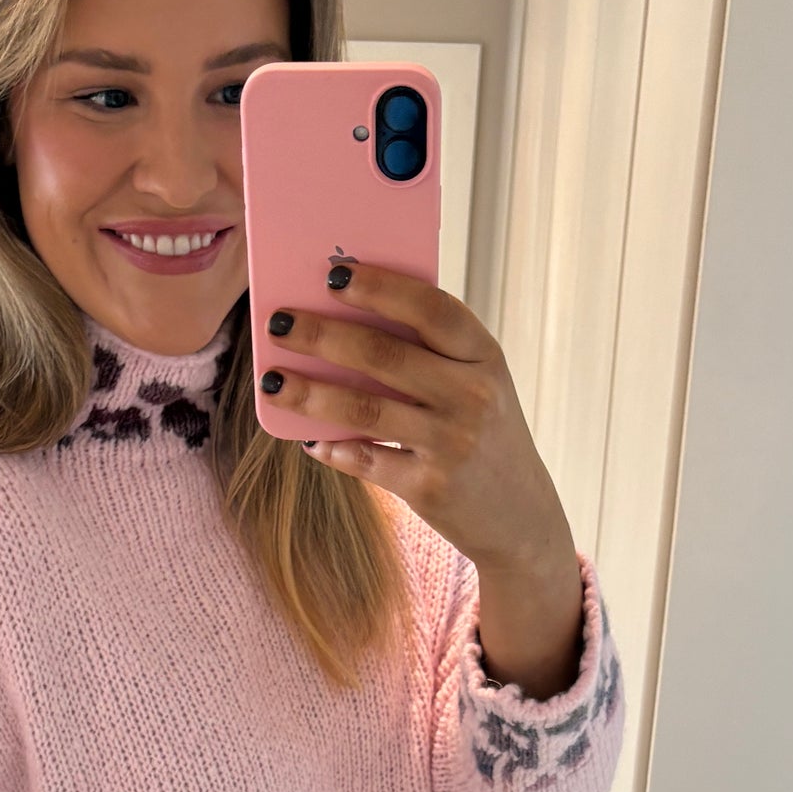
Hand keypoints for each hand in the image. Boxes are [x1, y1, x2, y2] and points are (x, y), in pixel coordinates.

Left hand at [257, 261, 580, 591]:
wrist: (521, 517)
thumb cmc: (482, 434)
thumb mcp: (476, 384)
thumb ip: (430, 354)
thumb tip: (343, 321)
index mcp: (485, 356)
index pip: (431, 308)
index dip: (380, 287)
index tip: (333, 274)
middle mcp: (473, 396)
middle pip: (384, 355)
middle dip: (322, 335)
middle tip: (279, 323)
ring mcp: (452, 444)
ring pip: (365, 409)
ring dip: (308, 393)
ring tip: (271, 381)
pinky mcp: (429, 488)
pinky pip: (364, 460)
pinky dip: (330, 448)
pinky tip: (305, 439)